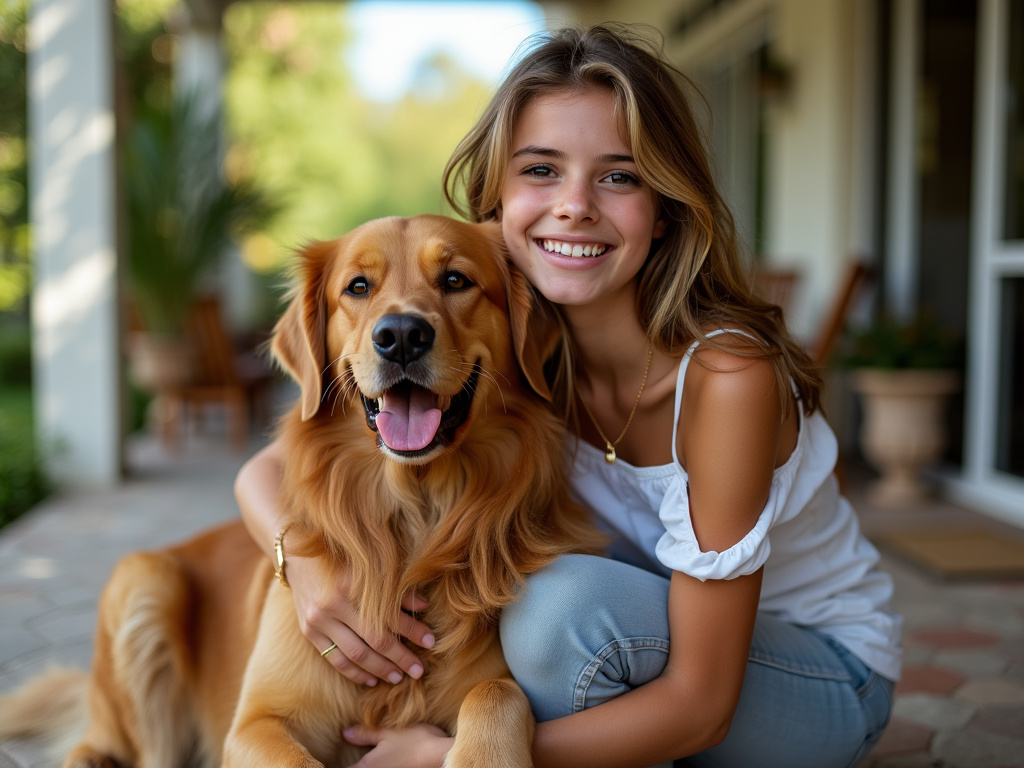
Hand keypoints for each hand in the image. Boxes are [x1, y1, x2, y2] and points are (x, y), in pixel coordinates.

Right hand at [286, 550, 434, 685]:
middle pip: (374, 639)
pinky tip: (371, 680)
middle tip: (419, 671)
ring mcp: (318, 620)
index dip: (413, 630)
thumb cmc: (344, 559)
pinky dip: (354, 673)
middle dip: (400, 657)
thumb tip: (424, 606)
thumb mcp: (371, 564)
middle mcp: (334, 603)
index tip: (431, 641)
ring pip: (355, 654)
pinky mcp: (308, 632)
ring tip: (399, 678)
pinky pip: (334, 659)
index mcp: (353, 583)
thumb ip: (396, 586)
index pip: (389, 614)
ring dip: (380, 670)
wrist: (299, 558)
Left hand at [343, 723, 451, 767]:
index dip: (333, 765)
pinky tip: (380, 760)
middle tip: (345, 756)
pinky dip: (375, 765)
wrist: (441, 755)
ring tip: (363, 758)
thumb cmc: (414, 742)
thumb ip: (364, 734)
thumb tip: (345, 734)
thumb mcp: (387, 732)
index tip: (329, 759)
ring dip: (363, 765)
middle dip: (350, 764)